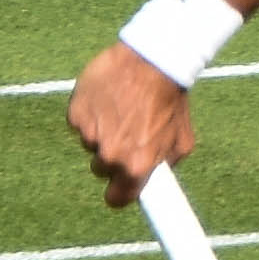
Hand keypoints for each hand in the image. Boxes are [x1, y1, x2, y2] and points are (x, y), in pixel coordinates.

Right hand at [67, 39, 188, 198]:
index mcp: (136, 167)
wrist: (154, 59)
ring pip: (91, 142)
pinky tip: (107, 96)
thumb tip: (156, 176)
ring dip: (102, 130)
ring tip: (120, 107)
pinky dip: (90, 112)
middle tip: (126, 133)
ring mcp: (90, 134)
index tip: (120, 186)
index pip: (116, 199)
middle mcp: (111, 156)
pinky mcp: (76, 113)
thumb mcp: (182, 140)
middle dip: (112, 156)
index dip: (119, 192)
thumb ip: (166, 164)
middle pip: (101, 169)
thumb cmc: (172, 99)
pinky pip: (80, 121)